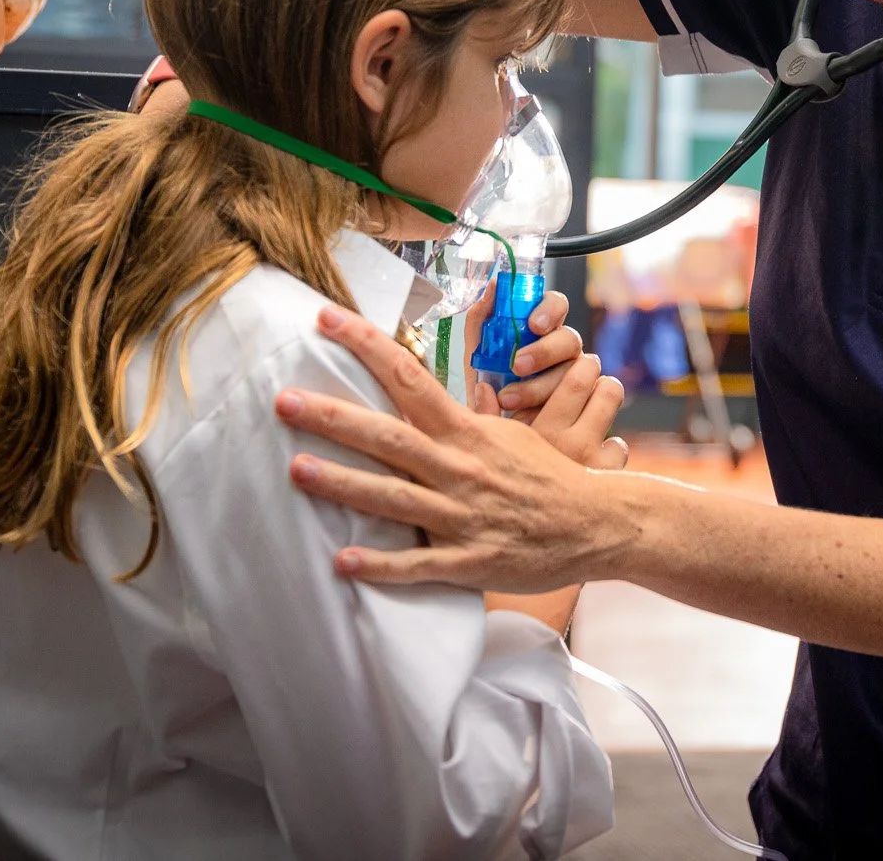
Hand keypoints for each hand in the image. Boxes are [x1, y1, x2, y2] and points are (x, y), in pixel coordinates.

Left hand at [278, 304, 637, 591]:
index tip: (325, 317)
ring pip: (394, 498)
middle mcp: (460, 468)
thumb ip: (462, 420)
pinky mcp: (470, 560)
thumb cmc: (550, 476)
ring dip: (343, 485)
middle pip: (388, 435)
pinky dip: (380, 564)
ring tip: (296, 470)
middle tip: (283, 399)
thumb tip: (422, 394)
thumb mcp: (509, 435)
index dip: (365, 345)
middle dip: (333, 417)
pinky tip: (342, 561)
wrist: (598, 523)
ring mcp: (463, 516)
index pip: (409, 376)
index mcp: (468, 432)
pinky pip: (418, 565)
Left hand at [462, 287, 626, 467]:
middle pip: (571, 339)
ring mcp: (580, 384)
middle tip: (518, 365)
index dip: (551, 309)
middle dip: (544, 351)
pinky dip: (566, 411)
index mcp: (542, 334)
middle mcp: (565, 355)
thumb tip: (491, 287)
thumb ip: (481, 325)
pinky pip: (593, 403)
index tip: (533, 323)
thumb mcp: (478, 362)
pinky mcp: (591, 414)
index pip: (557, 306)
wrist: (493, 451)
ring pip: (581, 371)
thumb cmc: (488, 400)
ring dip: (543, 385)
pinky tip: (535, 422)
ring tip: (510, 402)